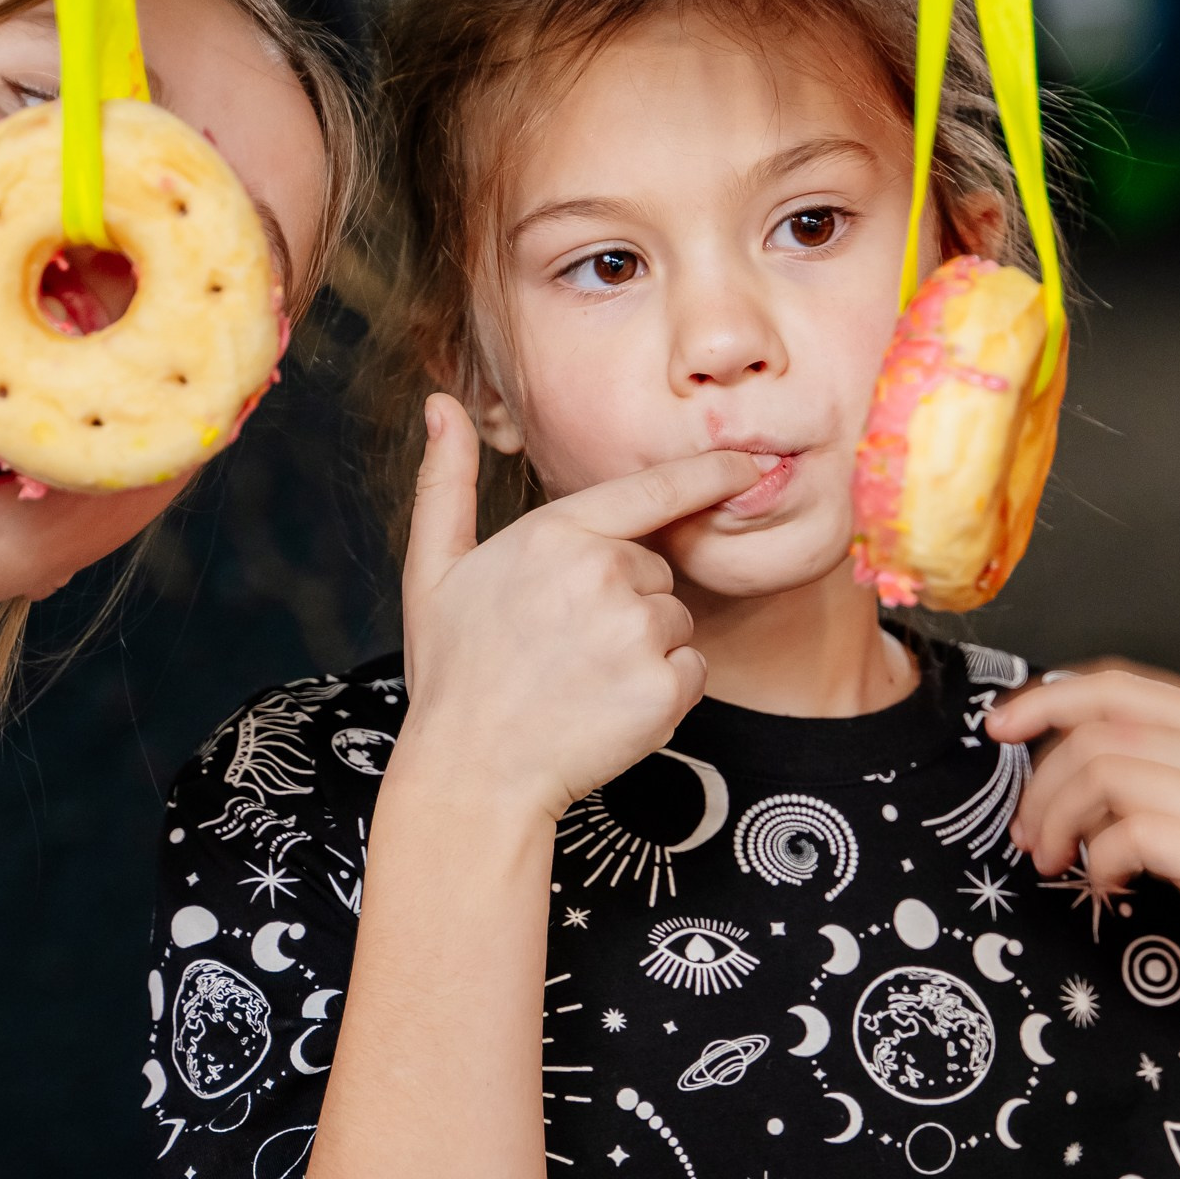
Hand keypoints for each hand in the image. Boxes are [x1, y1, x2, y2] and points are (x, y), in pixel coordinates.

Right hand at [395, 397, 758, 825]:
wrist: (472, 772)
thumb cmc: (454, 673)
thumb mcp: (432, 568)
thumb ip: (446, 482)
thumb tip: (441, 407)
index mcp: (555, 534)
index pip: (655, 490)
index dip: (710, 475)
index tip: (747, 467)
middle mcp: (602, 572)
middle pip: (658, 571)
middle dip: (628, 601)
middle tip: (566, 646)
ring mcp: (636, 631)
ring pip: (675, 621)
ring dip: (645, 648)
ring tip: (582, 680)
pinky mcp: (662, 687)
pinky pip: (692, 671)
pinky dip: (664, 692)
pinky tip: (609, 707)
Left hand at [989, 661, 1179, 1003]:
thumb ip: (1170, 763)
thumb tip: (1077, 764)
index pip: (1112, 685)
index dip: (1042, 701)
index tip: (998, 729)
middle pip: (1092, 731)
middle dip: (1039, 782)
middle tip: (1027, 834)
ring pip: (1099, 775)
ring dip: (1057, 822)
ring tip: (1055, 862)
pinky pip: (1126, 835)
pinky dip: (1098, 861)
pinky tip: (1107, 885)